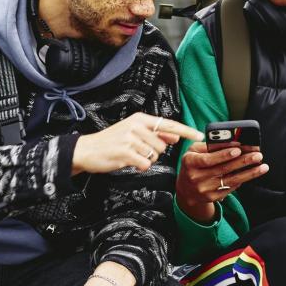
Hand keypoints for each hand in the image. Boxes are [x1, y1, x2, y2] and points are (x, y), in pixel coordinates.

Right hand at [72, 113, 202, 175]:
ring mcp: (130, 139)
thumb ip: (154, 134)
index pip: (168, 124)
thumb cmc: (110, 142)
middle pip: (162, 145)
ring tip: (131, 156)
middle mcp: (136, 126)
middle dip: (154, 153)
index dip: (186, 130)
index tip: (199, 135)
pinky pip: (145, 164)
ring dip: (146, 160)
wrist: (86, 150)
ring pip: (154, 155)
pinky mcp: (126, 152)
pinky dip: (140, 166)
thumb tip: (175, 136)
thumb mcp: (132, 133)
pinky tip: (129, 162)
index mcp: (139, 119)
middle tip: (137, 152)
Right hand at [175, 142, 268, 222]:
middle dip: (243, 161)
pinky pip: (231, 187)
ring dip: (249, 173)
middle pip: (223, 169)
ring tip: (263, 166)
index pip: (207, 159)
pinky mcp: (213, 197)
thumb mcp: (194, 152)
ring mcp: (204, 189)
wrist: (186, 189)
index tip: (238, 150)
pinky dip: (244, 179)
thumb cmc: (193, 164)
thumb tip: (233, 143)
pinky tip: (252, 173)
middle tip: (257, 155)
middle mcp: (196, 177)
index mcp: (189, 163)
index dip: (223, 155)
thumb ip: (209, 146)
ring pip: (231, 180)